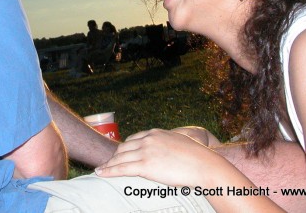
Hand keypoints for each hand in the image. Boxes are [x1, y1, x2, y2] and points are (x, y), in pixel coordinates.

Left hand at [95, 128, 225, 187]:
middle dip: (115, 156)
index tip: (120, 153)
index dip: (125, 148)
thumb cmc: (197, 158)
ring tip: (101, 169)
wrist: (204, 165)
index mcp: (156, 133)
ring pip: (120, 158)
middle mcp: (148, 139)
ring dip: (109, 164)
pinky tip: (101, 173)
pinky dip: (109, 171)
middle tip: (109, 163)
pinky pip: (121, 168)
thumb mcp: (179, 143)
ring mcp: (145, 151)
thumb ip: (168, 144)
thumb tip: (168, 152)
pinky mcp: (145, 166)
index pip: (134, 139)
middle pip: (124, 147)